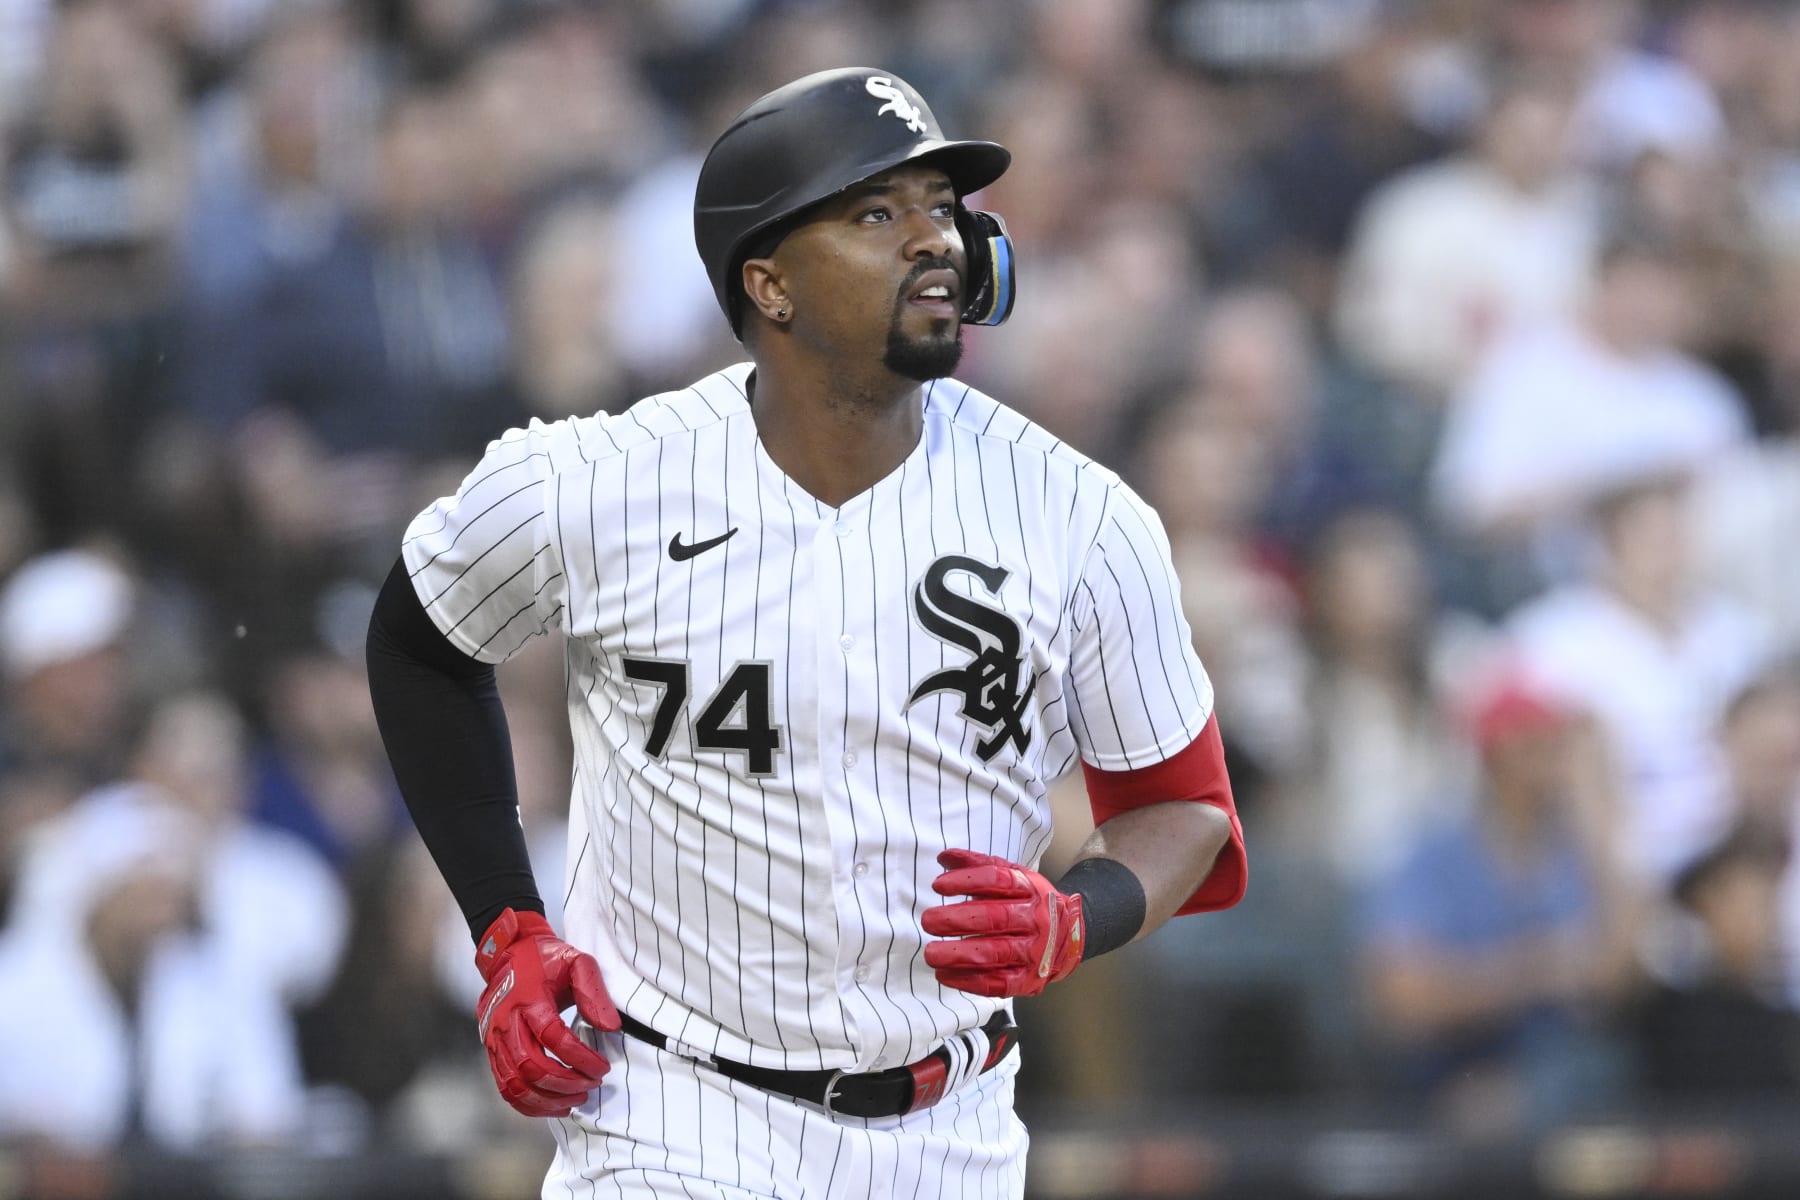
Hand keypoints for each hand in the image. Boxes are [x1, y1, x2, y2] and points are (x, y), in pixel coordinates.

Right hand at [474, 908, 620, 1116]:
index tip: (603, 1068)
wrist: (508, 953)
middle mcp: (506, 1022)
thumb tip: (610, 1028)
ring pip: (515, 1084)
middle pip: (531, 1067)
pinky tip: (552, 1104)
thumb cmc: (546, 959)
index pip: (553, 1037)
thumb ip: (594, 993)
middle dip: (566, 1083)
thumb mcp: (577, 962)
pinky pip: (505, 1087)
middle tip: (592, 1085)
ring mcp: (494, 1039)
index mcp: (528, 998)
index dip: (580, 1058)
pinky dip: (528, 1103)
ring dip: (548, 1100)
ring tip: (576, 1099)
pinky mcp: (490, 1051)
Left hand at [921, 849, 1084, 996]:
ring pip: (995, 953)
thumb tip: (944, 857)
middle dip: (958, 920)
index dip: (967, 881)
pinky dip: (969, 981)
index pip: (998, 880)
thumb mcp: (1015, 877)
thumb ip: (980, 866)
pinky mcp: (1028, 980)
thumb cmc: (1031, 903)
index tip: (938, 885)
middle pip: (995, 918)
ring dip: (959, 955)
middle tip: (929, 921)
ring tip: (931, 954)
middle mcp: (1035, 920)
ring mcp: (1034, 952)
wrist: (1071, 937)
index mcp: (1030, 889)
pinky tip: (945, 975)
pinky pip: (998, 984)